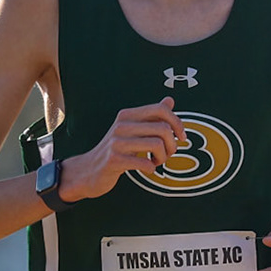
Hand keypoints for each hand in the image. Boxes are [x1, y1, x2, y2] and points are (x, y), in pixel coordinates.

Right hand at [59, 99, 187, 201]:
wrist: (88, 170)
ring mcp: (116, 142)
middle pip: (163, 128)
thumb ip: (151, 116)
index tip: (182, 137)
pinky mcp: (114, 160)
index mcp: (127, 115)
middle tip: (168, 154)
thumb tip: (170, 100)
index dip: (177, 122)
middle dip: (172, 145)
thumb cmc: (116, 150)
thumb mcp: (132, 130)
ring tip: (156, 161)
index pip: (160, 110)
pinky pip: (146, 163)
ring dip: (163, 158)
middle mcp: (121, 125)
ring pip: (157, 145)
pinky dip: (152, 168)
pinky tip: (147, 168)